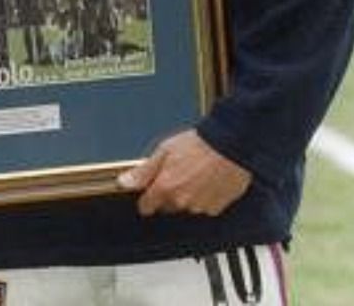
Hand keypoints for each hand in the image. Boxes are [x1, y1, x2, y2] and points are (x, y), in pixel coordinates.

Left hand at [117, 129, 251, 216]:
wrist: (229, 145)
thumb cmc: (198, 144)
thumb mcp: (164, 151)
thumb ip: (143, 172)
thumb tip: (124, 183)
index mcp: (165, 188)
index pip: (146, 206)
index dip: (146, 199)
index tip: (148, 194)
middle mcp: (181, 201)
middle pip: (167, 206)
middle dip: (169, 194)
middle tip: (178, 174)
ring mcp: (200, 206)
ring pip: (187, 206)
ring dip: (188, 195)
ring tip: (196, 174)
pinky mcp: (217, 207)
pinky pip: (205, 207)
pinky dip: (205, 197)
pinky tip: (209, 181)